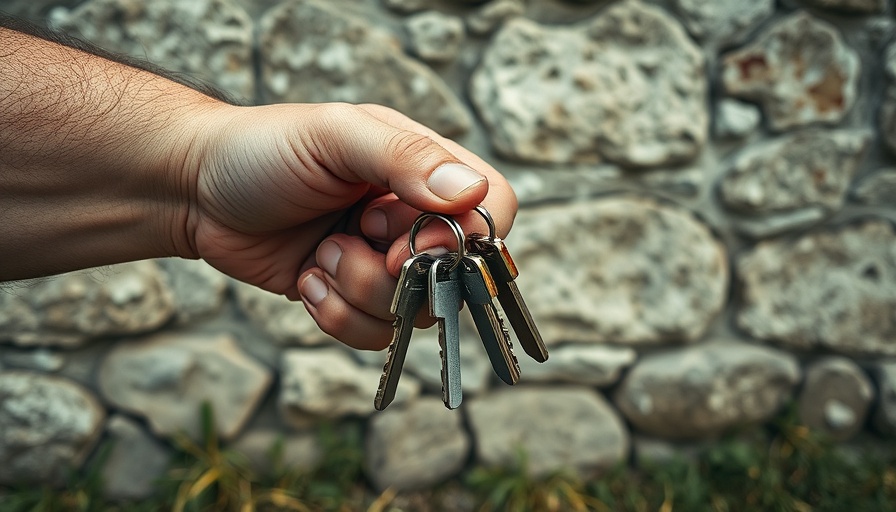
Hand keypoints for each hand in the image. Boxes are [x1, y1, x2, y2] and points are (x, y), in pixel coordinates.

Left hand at [184, 102, 517, 349]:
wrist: (195, 190)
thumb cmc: (264, 149)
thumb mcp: (334, 136)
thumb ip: (404, 158)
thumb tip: (470, 194)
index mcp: (424, 170)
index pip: (493, 210)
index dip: (464, 239)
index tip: (406, 237)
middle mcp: (414, 219)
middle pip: (456, 275)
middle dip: (394, 271)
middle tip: (350, 236)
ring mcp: (384, 262)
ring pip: (413, 314)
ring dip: (356, 289)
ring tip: (319, 253)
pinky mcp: (352, 297)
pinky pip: (374, 335)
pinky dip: (334, 315)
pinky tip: (306, 278)